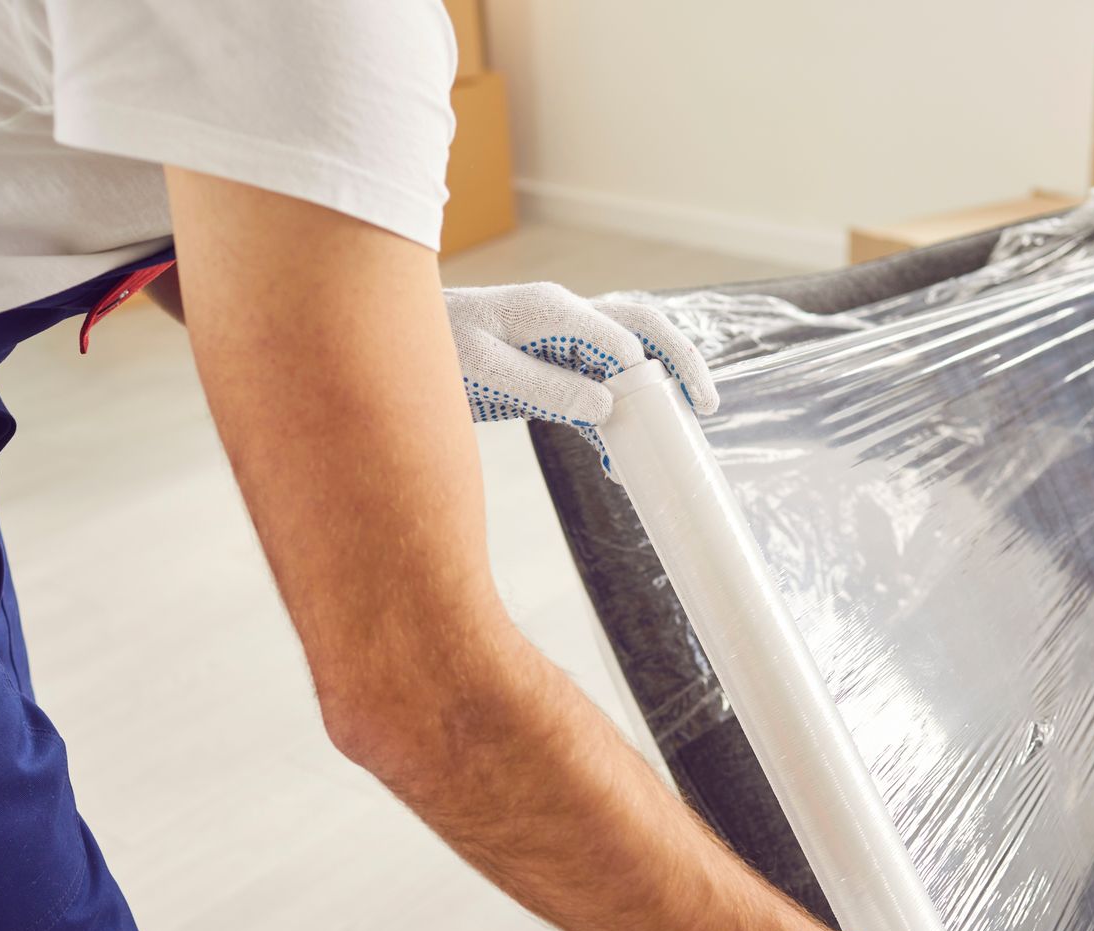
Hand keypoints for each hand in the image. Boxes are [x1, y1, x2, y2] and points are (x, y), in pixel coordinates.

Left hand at [445, 283, 718, 474]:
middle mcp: (565, 317)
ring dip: (654, 393)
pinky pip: (597, 386)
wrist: (387, 340)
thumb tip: (607, 404)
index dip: (648, 375)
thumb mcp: (481, 370)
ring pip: (628, 357)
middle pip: (643, 328)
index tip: (658, 416)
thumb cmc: (427, 348)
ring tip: (669, 441)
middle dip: (680, 362)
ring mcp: (559, 339)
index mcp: (552, 310)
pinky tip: (615, 457)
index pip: (621, 336)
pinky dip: (616, 417)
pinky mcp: (550, 366)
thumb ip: (545, 386)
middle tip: (707, 407)